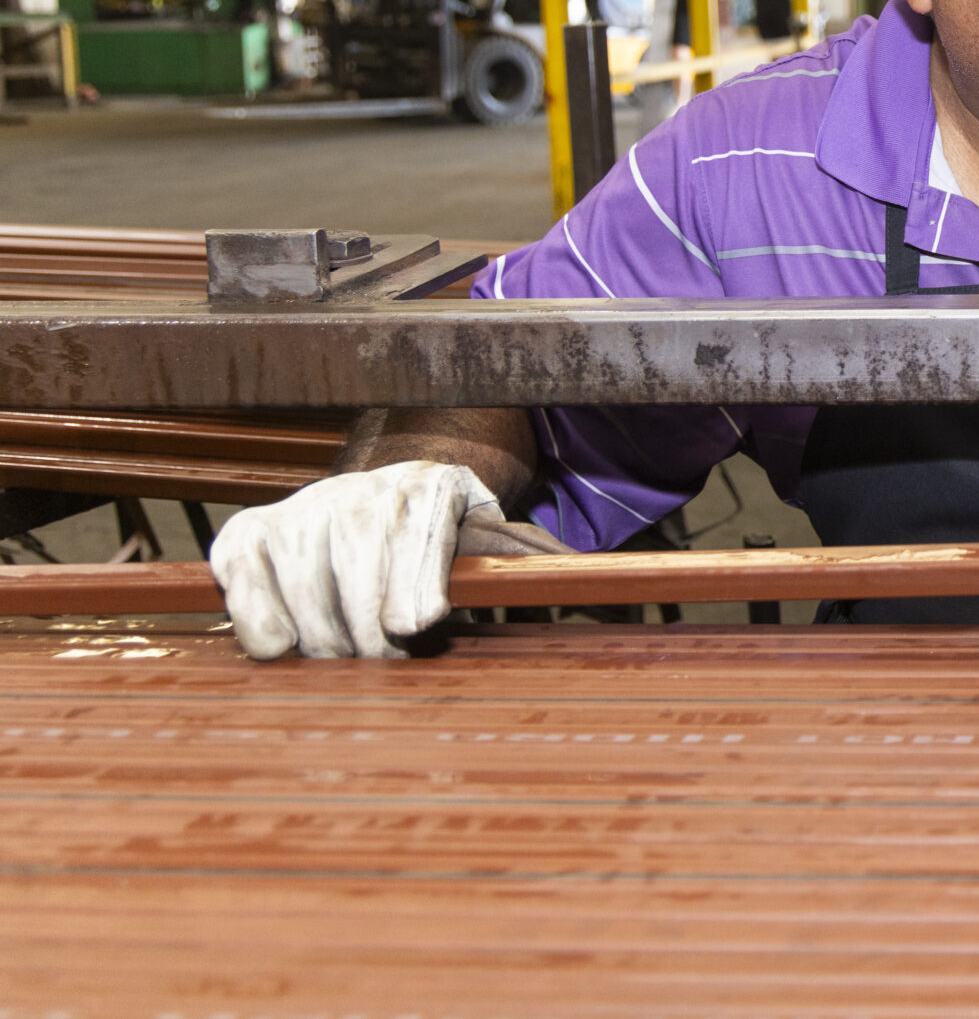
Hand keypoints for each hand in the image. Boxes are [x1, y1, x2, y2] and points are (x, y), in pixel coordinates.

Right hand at [209, 461, 502, 659]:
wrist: (383, 495)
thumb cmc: (439, 538)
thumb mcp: (484, 538)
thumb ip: (515, 555)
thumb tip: (567, 571)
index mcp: (432, 485)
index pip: (418, 525)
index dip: (414, 575)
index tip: (416, 624)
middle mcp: (362, 487)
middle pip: (358, 556)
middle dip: (369, 626)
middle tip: (383, 660)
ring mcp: (303, 506)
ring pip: (303, 575)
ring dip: (323, 634)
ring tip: (346, 659)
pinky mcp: (250, 531)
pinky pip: (244, 576)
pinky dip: (259, 618)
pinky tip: (283, 646)